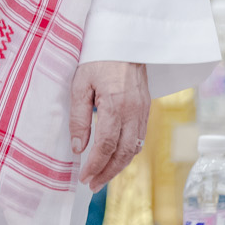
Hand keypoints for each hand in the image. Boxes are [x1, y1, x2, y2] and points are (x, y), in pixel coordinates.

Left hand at [70, 60, 148, 190]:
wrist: (125, 40)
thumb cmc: (98, 58)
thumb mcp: (80, 84)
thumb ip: (79, 117)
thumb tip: (78, 147)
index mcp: (115, 105)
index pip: (105, 146)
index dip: (94, 166)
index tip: (83, 177)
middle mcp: (133, 112)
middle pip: (123, 153)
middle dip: (107, 173)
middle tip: (92, 185)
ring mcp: (143, 110)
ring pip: (134, 149)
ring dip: (119, 166)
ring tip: (102, 177)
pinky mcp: (146, 108)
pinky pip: (140, 137)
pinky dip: (128, 153)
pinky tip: (116, 158)